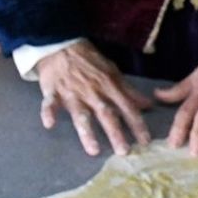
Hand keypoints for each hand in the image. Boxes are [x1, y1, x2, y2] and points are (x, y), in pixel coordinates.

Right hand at [37, 40, 152, 155]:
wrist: (62, 46)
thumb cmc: (89, 61)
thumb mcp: (112, 72)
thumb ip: (129, 91)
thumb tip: (148, 105)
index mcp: (109, 86)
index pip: (127, 107)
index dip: (137, 124)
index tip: (145, 140)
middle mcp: (93, 92)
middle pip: (106, 114)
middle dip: (115, 133)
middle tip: (123, 151)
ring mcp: (72, 93)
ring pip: (80, 115)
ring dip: (87, 132)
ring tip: (93, 150)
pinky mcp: (53, 92)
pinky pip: (50, 104)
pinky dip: (48, 113)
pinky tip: (49, 124)